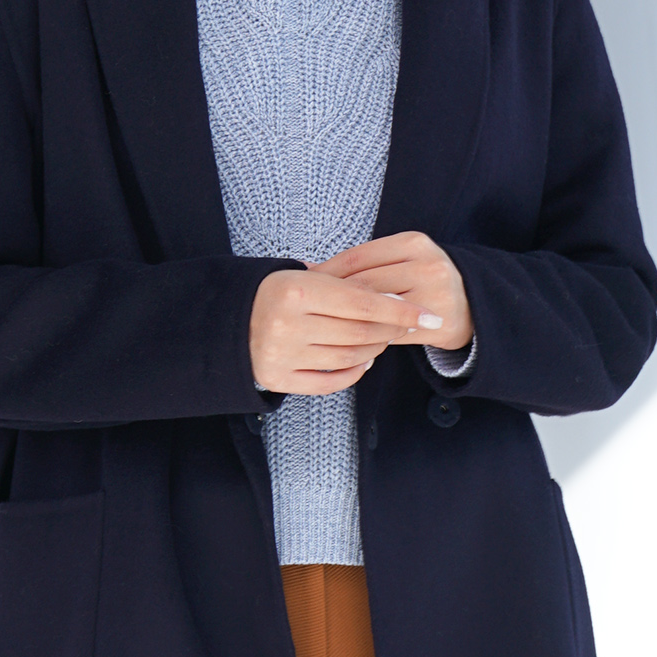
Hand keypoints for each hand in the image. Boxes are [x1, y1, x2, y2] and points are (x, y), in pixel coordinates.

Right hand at [250, 268, 442, 394]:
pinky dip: (354, 372)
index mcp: (296, 289)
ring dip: (375, 348)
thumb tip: (394, 295)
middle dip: (392, 329)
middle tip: (409, 325)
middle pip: (360, 332)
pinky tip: (364, 359)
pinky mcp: (278, 378)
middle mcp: (288, 323)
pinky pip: (329, 381)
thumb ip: (344, 284)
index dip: (400, 309)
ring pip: (349, 358)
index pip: (363, 302)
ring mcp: (282, 354)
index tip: (428, 315)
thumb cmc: (273, 291)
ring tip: (384, 338)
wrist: (227, 318)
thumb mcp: (302, 275)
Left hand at [306, 231, 472, 353]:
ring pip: (377, 310)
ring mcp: (435, 295)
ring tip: (326, 324)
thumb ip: (363, 263)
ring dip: (349, 320)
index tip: (305, 285)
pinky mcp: (439, 324)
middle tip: (309, 310)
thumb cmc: (423, 278)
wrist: (474, 302)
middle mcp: (427, 265)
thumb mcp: (400, 259)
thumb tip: (308, 269)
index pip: (358, 257)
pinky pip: (392, 332)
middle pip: (365, 284)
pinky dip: (369, 335)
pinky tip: (352, 338)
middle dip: (333, 298)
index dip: (327, 272)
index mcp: (413, 243)